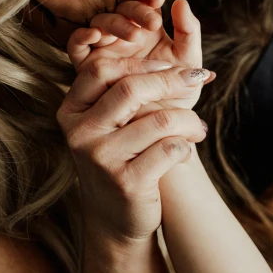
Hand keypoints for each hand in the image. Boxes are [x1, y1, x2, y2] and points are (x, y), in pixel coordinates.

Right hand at [56, 58, 209, 241]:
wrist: (115, 219)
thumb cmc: (120, 157)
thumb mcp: (110, 122)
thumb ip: (125, 89)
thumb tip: (173, 53)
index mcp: (72, 110)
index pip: (102, 69)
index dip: (142, 62)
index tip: (171, 66)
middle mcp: (80, 132)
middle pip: (131, 88)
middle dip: (172, 81)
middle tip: (197, 80)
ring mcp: (100, 159)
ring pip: (159, 120)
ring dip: (190, 121)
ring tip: (199, 128)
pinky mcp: (125, 183)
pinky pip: (170, 149)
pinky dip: (187, 147)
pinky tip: (186, 152)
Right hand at [65, 0, 212, 116]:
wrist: (162, 138)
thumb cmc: (177, 100)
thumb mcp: (189, 66)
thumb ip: (189, 34)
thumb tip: (180, 2)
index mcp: (145, 33)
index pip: (141, 4)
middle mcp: (121, 40)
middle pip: (119, 12)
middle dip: (134, 11)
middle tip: (151, 23)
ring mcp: (103, 54)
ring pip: (99, 24)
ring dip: (114, 23)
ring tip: (133, 36)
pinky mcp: (85, 73)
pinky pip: (76, 47)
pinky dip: (82, 36)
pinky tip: (94, 34)